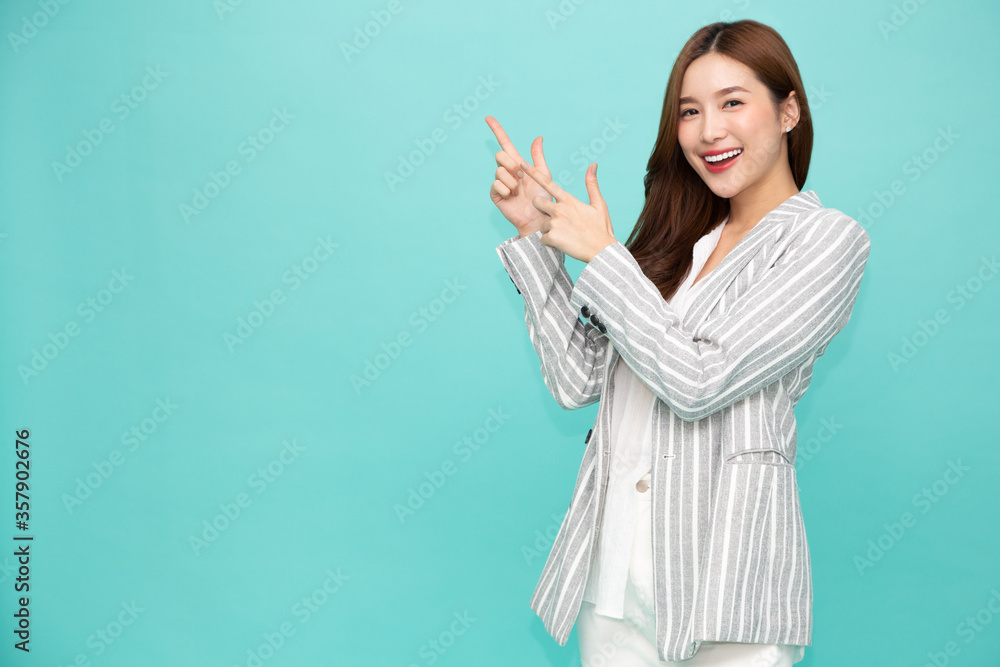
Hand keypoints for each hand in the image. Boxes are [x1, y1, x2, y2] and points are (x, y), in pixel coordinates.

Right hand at [485, 116, 554, 237]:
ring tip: (518, 191)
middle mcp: (507, 171)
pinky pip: (496, 185)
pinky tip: (511, 197)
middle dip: (511, 164)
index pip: (505, 143)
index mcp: (517, 164)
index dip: (497, 130)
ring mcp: (500, 183)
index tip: (488, 118)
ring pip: (499, 171)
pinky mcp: (495, 194)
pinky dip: (506, 190)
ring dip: (512, 181)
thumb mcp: (543, 174)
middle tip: (521, 176)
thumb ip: (538, 156)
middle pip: (500, 156)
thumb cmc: (543, 198)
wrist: (537, 217)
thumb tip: (538, 137)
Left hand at [518, 159, 616, 262]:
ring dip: (549, 231)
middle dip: (541, 209)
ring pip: (541, 225)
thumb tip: (593, 164)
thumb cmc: (601, 228)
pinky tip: (564, 244)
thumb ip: (592, 184)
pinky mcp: (552, 237)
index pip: (548, 183)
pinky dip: (551, 243)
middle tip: (556, 220)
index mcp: (569, 200)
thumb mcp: (599, 204)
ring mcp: (555, 223)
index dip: (533, 173)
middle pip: (537, 203)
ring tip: (566, 235)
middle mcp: (559, 209)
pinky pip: (543, 239)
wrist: (601, 250)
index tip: (522, 164)